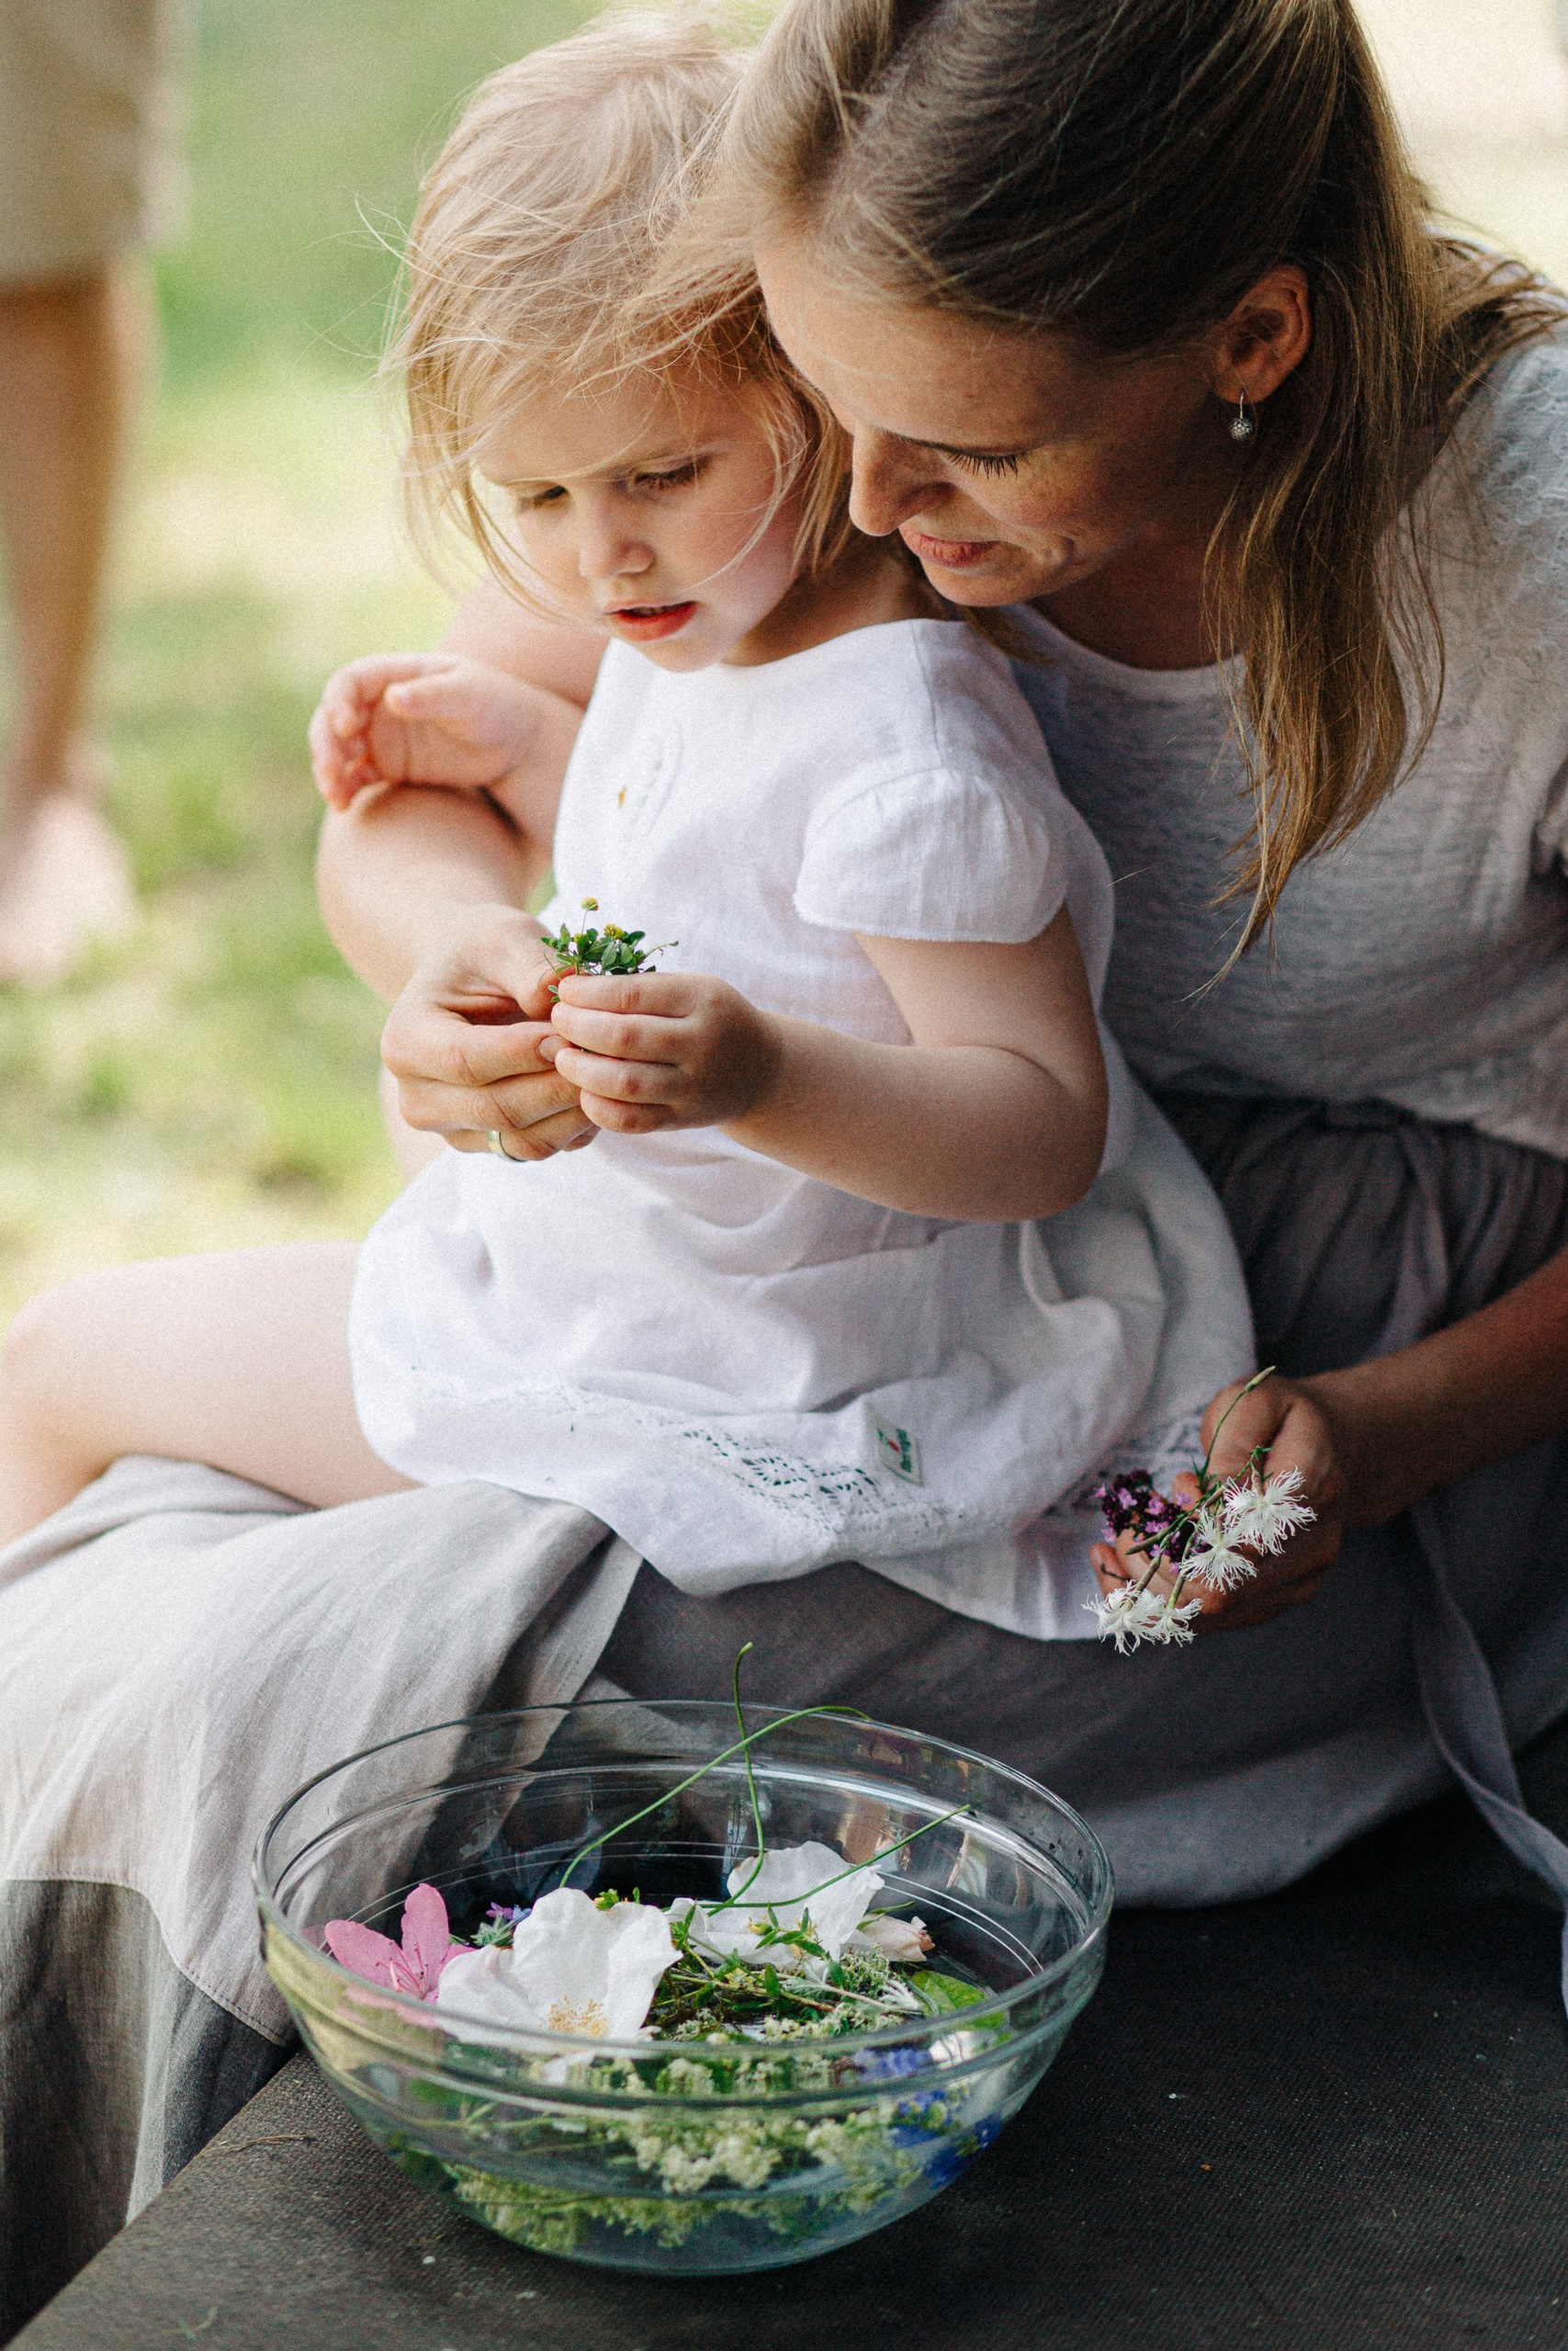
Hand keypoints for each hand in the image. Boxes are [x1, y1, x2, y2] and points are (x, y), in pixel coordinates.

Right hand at [309, 654, 552, 811]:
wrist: (519, 744)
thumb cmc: (497, 706)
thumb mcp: (468, 695)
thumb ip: (431, 696)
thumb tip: (393, 697)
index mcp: (397, 674)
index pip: (350, 681)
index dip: (338, 701)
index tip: (346, 726)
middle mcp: (381, 704)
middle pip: (333, 717)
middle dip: (325, 741)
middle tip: (331, 767)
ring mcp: (382, 736)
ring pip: (338, 750)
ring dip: (328, 769)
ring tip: (334, 794)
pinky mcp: (389, 767)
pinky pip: (354, 777)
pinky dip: (343, 789)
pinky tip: (342, 805)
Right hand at [380, 905, 594, 1159]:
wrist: (474, 981)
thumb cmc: (487, 952)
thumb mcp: (504, 937)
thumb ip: (530, 964)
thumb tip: (558, 993)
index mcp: (404, 1041)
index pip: (466, 1062)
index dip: (525, 1052)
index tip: (572, 1031)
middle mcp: (418, 1098)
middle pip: (498, 1109)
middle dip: (559, 1082)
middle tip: (607, 1054)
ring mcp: (454, 1131)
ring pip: (525, 1140)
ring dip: (575, 1110)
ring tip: (609, 1069)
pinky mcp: (491, 1146)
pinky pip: (541, 1147)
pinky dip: (577, 1124)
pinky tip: (598, 1086)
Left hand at [549, 970, 780, 1134]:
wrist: (760, 1070)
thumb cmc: (710, 1019)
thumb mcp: (692, 989)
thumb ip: (641, 989)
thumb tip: (572, 990)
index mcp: (702, 1000)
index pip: (631, 994)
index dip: (587, 993)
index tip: (565, 991)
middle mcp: (702, 1044)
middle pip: (623, 1038)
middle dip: (577, 1028)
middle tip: (557, 1021)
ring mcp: (694, 1087)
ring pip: (624, 1083)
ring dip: (581, 1070)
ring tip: (562, 1056)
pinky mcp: (683, 1119)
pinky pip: (631, 1121)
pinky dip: (598, 1108)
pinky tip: (584, 1091)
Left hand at [1089, 1373, 1347, 1632]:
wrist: (1329, 1453)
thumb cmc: (1280, 1420)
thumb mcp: (1256, 1403)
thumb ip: (1236, 1441)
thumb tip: (1212, 1489)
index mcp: (1314, 1492)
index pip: (1248, 1532)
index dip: (1199, 1523)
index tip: (1179, 1486)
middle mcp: (1310, 1552)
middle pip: (1223, 1589)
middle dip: (1157, 1562)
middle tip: (1127, 1525)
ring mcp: (1293, 1586)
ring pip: (1209, 1613)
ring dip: (1147, 1584)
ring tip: (1114, 1546)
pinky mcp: (1269, 1603)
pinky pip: (1206, 1621)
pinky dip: (1151, 1600)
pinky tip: (1117, 1570)